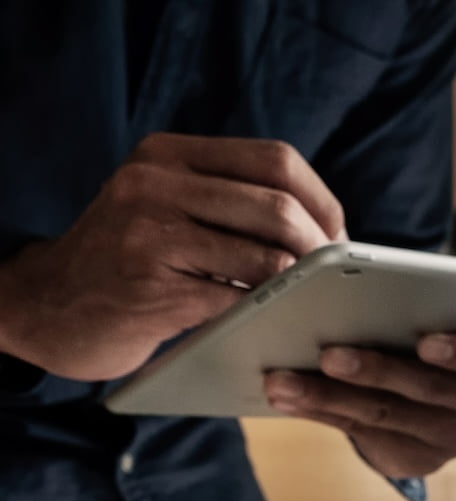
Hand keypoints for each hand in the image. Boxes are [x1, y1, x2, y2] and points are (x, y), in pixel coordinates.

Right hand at [0, 133, 343, 380]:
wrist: (47, 306)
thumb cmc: (128, 263)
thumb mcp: (167, 209)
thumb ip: (229, 203)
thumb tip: (330, 230)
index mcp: (167, 155)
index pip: (275, 160)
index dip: (322, 201)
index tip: (340, 238)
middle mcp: (154, 183)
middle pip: (278, 207)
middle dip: (322, 250)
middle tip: (335, 281)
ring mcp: (148, 234)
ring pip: (266, 257)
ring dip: (300, 288)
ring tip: (308, 303)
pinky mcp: (151, 289)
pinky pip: (238, 302)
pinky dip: (268, 315)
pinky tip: (274, 324)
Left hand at [263, 334, 455, 477]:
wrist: (439, 398)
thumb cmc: (435, 340)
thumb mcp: (442, 323)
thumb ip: (419, 315)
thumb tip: (351, 300)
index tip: (426, 342)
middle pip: (428, 389)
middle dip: (374, 370)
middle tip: (328, 354)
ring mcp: (454, 439)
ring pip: (386, 415)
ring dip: (328, 395)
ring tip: (284, 380)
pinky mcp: (420, 461)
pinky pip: (363, 434)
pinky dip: (321, 412)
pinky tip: (288, 398)